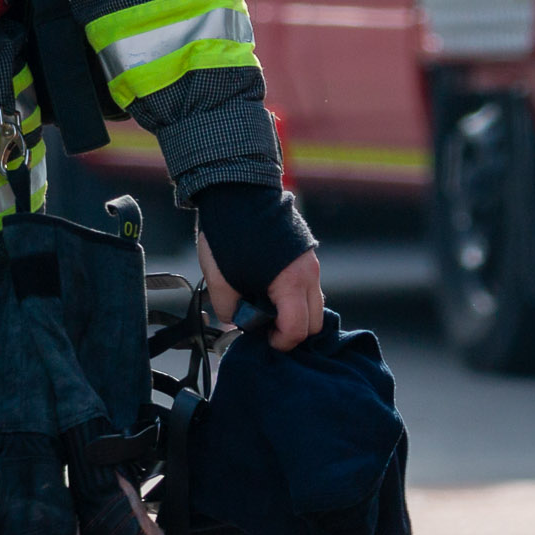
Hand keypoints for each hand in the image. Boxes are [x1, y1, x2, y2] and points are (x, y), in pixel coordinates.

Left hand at [198, 235, 324, 351]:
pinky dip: (296, 297)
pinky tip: (270, 291)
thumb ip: (228, 309)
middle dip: (292, 333)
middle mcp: (308, 273)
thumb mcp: (219, 278)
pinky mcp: (306, 253)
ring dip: (296, 314)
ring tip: (267, 309)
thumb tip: (237, 322)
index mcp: (290, 282)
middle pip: (315, 323)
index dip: (280, 343)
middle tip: (266, 329)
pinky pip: (309, 287)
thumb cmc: (229, 233)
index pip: (297, 329)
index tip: (263, 340)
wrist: (239, 191)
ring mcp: (310, 262)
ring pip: (315, 304)